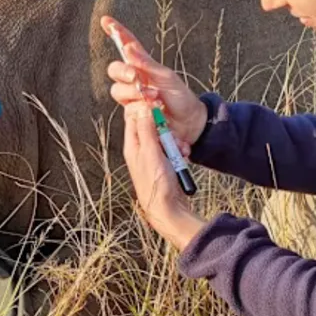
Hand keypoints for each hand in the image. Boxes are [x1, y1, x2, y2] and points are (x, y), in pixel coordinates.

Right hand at [102, 15, 208, 155]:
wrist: (189, 123)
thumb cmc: (180, 97)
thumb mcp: (167, 77)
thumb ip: (147, 64)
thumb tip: (128, 48)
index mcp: (143, 66)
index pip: (126, 45)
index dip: (115, 32)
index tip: (105, 20)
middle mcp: (134, 80)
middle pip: (114, 70)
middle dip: (123, 72)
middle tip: (136, 78)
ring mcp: (131, 97)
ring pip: (117, 90)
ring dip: (134, 94)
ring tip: (154, 100)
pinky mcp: (132, 114)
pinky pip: (126, 109)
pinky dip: (139, 110)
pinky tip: (153, 112)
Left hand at [123, 101, 206, 249]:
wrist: (167, 208)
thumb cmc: (155, 183)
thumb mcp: (151, 152)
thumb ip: (146, 130)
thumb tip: (141, 109)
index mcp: (132, 146)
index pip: (134, 119)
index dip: (146, 111)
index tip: (159, 108)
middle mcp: (140, 151)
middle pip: (152, 128)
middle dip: (166, 129)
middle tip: (174, 136)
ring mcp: (152, 158)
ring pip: (164, 139)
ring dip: (175, 142)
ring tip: (181, 151)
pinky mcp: (163, 165)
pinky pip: (171, 150)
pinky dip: (178, 152)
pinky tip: (183, 157)